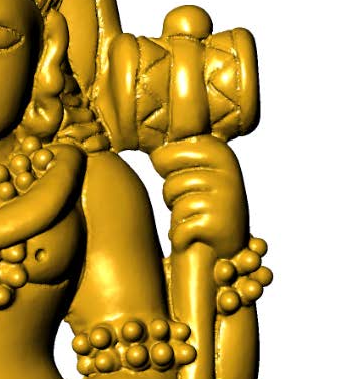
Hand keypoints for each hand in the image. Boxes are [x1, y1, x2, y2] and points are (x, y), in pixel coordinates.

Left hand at [151, 135, 247, 255]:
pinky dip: (180, 235)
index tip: (182, 177)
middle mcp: (227, 169)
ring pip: (172, 198)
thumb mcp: (192, 170)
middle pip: (167, 174)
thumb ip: (176, 150)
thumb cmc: (199, 203)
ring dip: (178, 214)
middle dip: (171, 190)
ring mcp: (225, 197)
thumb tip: (149, 133)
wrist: (222, 245)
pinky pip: (179, 226)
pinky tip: (197, 236)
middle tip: (190, 201)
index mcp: (219, 150)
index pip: (165, 152)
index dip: (165, 168)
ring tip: (197, 217)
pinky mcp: (217, 225)